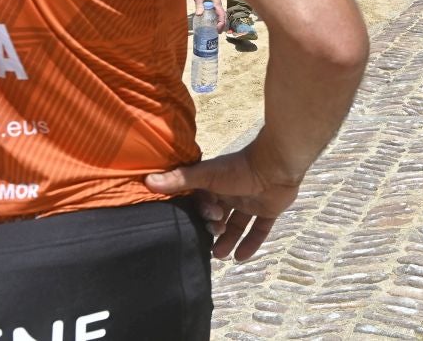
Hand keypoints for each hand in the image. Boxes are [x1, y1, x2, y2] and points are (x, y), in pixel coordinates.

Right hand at [145, 146, 300, 261]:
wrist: (276, 165)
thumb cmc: (239, 169)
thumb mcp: (206, 175)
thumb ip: (179, 180)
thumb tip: (147, 181)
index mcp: (217, 183)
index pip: (204, 203)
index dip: (202, 214)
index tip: (205, 222)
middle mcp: (233, 192)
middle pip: (220, 216)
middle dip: (214, 231)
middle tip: (211, 247)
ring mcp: (252, 201)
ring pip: (238, 224)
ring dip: (229, 240)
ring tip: (222, 256)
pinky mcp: (269, 210)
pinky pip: (259, 229)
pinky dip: (251, 242)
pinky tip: (241, 257)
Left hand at [192, 0, 226, 30]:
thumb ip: (199, 6)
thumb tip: (199, 15)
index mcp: (216, 3)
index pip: (221, 15)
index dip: (221, 23)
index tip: (218, 29)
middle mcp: (218, 4)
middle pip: (223, 16)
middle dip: (222, 25)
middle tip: (217, 33)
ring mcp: (216, 4)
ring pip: (221, 15)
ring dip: (220, 22)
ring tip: (215, 30)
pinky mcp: (213, 4)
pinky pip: (217, 13)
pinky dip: (216, 19)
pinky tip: (211, 23)